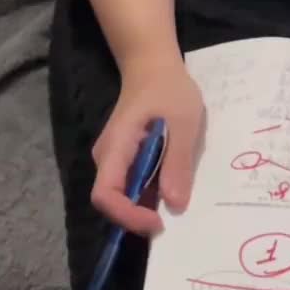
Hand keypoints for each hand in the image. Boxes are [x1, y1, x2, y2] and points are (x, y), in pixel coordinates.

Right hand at [91, 56, 204, 234]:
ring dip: (148, 207)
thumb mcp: (183, 123)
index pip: (105, 194)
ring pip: (124, 195)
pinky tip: (174, 191)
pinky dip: (151, 195)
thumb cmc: (168, 90)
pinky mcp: (125, 160)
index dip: (127, 215)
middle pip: (113, 200)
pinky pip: (133, 185)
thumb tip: (176, 204)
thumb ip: (177, 162)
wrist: (153, 67)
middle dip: (140, 216)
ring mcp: (114, 159)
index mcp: (116, 147)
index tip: (158, 222)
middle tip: (176, 221)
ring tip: (179, 208)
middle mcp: (107, 158)